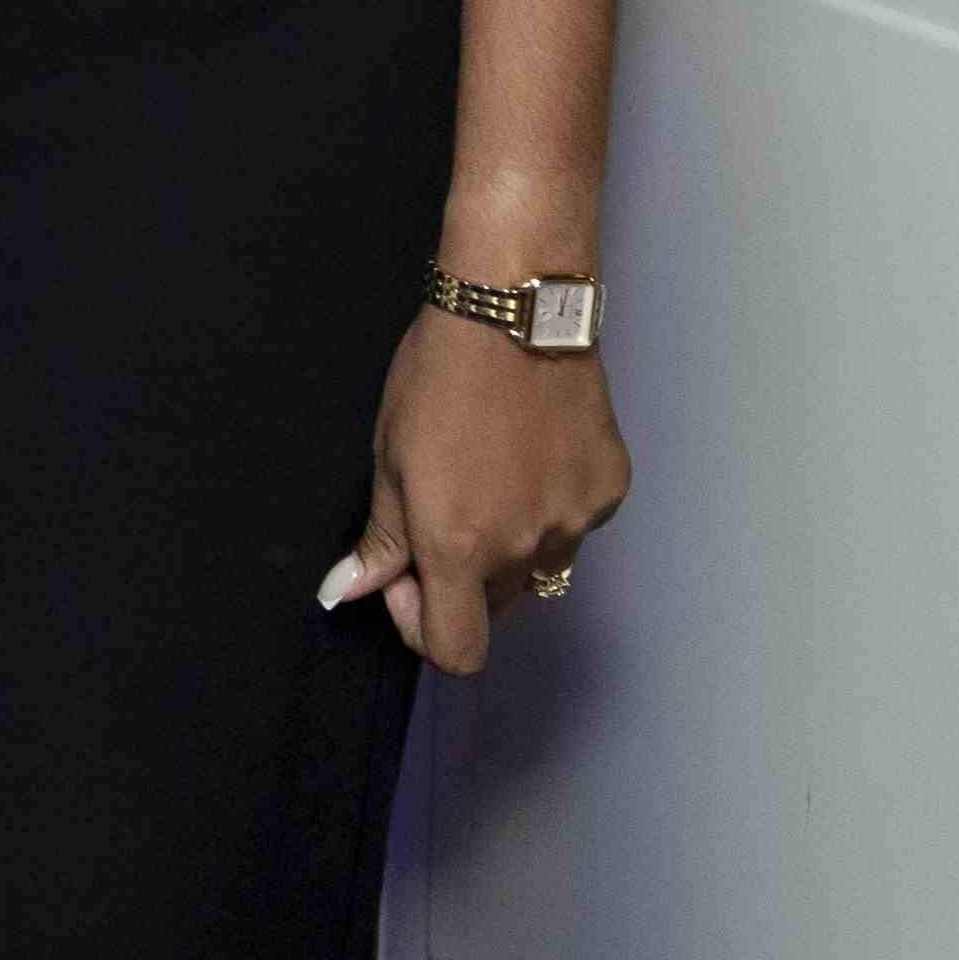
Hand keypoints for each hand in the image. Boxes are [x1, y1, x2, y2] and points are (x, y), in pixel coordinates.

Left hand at [324, 313, 628, 675]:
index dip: (422, 627)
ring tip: (490, 472)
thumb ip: (380, 539)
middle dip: (461, 579)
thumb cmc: (438, 373)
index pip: (456, 651)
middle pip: (493, 606)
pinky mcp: (609, 490)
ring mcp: (575, 521)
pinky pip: (574, 525)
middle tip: (443, 512)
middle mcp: (523, 547)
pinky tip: (532, 452)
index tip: (405, 579)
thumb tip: (349, 592)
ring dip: (509, 546)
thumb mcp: (389, 456)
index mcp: (459, 546)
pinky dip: (550, 507)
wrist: (514, 308)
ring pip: (539, 568)